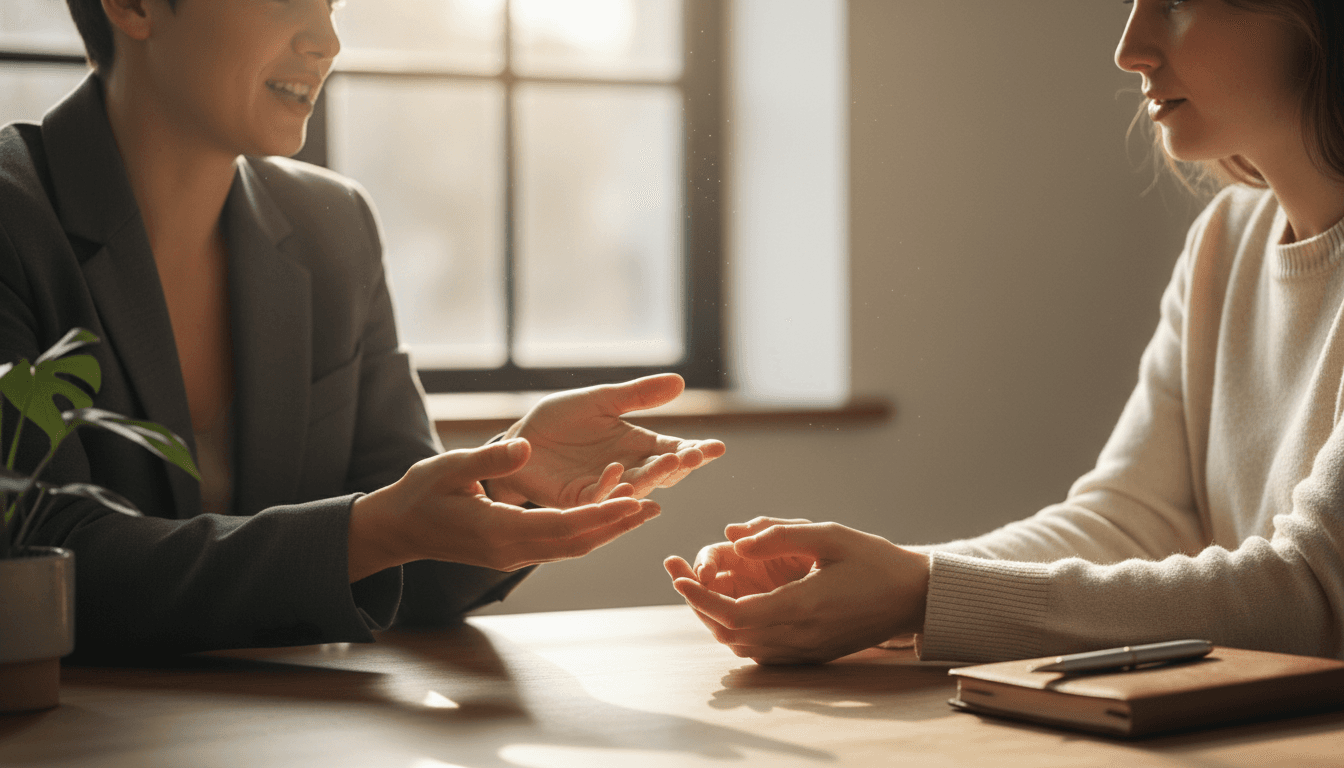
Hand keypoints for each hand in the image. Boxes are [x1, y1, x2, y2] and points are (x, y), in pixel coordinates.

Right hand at [348, 438, 659, 580]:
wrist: (396, 529)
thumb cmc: (420, 493)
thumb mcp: (450, 467)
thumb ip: (490, 459)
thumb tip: (525, 446)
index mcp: (500, 531)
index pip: (563, 526)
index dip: (601, 515)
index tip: (634, 501)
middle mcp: (512, 550)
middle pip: (576, 543)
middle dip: (615, 526)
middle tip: (655, 508)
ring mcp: (513, 555)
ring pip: (571, 547)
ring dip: (606, 531)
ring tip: (643, 512)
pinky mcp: (513, 550)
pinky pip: (559, 545)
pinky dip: (586, 532)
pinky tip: (606, 516)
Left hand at [486, 373, 725, 507]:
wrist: (521, 440)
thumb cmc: (561, 419)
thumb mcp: (601, 400)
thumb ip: (638, 395)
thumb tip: (680, 381)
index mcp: (638, 446)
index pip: (674, 451)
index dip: (696, 451)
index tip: (716, 447)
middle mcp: (628, 470)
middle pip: (662, 473)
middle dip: (680, 466)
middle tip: (695, 455)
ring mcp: (605, 488)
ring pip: (636, 487)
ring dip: (653, 477)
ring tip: (671, 462)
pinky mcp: (578, 500)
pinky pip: (598, 498)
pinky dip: (610, 487)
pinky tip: (619, 471)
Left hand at [665, 519, 929, 664]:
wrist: (914, 597)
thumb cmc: (874, 560)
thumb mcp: (828, 535)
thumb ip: (779, 535)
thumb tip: (733, 537)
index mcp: (802, 606)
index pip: (734, 614)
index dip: (699, 598)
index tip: (677, 577)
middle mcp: (800, 636)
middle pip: (730, 633)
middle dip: (698, 605)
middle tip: (679, 572)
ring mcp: (806, 651)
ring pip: (742, 646)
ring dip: (716, 619)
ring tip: (701, 585)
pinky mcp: (811, 655)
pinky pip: (762, 652)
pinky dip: (738, 632)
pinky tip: (733, 605)